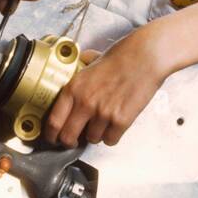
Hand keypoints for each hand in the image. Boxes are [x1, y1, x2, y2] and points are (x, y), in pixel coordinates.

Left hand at [44, 31, 169, 146]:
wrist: (146, 57)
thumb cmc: (122, 55)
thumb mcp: (92, 61)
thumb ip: (81, 69)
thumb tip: (77, 65)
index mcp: (74, 88)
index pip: (53, 121)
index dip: (51, 134)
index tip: (53, 137)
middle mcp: (85, 103)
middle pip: (68, 137)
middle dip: (70, 141)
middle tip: (75, 139)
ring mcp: (103, 113)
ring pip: (92, 139)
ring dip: (96, 134)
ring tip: (103, 122)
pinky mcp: (121, 121)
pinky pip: (111, 140)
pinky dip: (113, 136)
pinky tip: (115, 124)